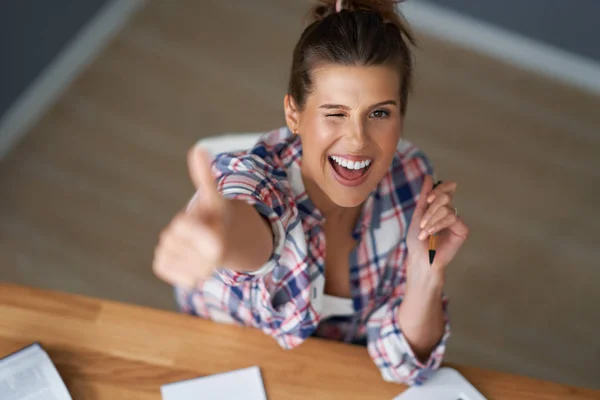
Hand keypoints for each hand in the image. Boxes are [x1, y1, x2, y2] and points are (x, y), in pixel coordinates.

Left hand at [153, 147, 229, 286]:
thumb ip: (204, 176)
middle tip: (194, 234)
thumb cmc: (217, 217)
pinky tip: (182, 255)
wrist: (225, 244)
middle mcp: (209, 265)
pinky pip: (160, 264)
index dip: (184, 220)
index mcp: (216, 244)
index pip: (179, 225)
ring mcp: (195, 276)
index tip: (198, 223)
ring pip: (163, 251)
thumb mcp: (212, 197)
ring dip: (172, 244)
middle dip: (177, 231)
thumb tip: (198, 149)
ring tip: (190, 244)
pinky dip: (166, 257)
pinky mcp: (182, 282)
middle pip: (169, 238)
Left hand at [405, 176, 468, 286]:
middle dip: (430, 209)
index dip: (439, 189)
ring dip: (431, 219)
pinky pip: (452, 218)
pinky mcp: (462, 230)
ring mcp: (457, 220)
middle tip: (421, 223)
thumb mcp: (418, 214)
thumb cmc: (416, 240)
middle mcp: (450, 211)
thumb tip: (429, 177)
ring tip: (423, 232)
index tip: (426, 201)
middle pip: (445, 196)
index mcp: (440, 206)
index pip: (447, 188)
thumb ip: (424, 196)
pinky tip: (430, 234)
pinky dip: (438, 224)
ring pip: (447, 208)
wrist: (420, 258)